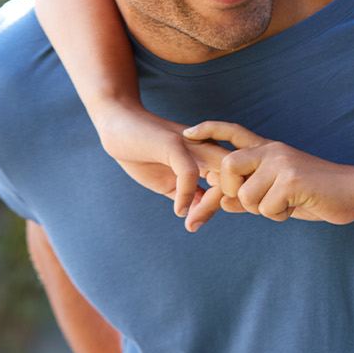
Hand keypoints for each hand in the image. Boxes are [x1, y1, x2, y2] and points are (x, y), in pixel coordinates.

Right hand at [90, 103, 228, 216]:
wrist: (118, 126)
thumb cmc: (144, 153)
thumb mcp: (170, 181)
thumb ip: (188, 195)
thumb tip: (201, 216)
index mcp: (210, 155)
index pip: (233, 181)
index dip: (221, 205)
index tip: (197, 223)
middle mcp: (209, 147)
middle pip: (235, 178)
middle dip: (220, 206)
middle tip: (194, 226)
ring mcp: (194, 144)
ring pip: (221, 175)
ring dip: (209, 204)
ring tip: (190, 222)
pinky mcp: (175, 143)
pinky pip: (191, 172)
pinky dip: (187, 195)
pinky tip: (178, 209)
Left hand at [181, 121, 353, 231]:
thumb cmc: (320, 194)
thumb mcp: (281, 194)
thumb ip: (253, 194)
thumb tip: (222, 200)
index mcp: (269, 150)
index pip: (233, 132)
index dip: (209, 130)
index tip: (187, 134)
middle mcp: (272, 151)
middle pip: (228, 166)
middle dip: (232, 190)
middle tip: (254, 201)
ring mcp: (282, 162)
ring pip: (247, 196)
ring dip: (263, 210)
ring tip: (287, 204)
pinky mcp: (291, 179)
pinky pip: (266, 208)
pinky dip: (280, 215)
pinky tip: (298, 205)